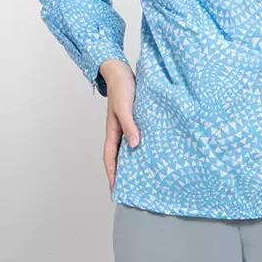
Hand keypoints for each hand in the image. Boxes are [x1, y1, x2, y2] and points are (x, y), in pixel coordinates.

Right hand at [100, 60, 140, 192]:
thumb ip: (129, 125)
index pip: (110, 158)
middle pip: (119, 157)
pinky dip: (140, 147)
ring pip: (128, 148)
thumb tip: (135, 145)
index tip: (116, 191)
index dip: (112, 175)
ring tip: (142, 176)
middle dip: (122, 174)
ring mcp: (125, 125)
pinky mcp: (134, 119)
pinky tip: (150, 151)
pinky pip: (136, 137)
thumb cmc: (121, 88)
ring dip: (132, 161)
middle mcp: (118, 131)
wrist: (121, 70)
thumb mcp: (125, 107)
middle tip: (130, 190)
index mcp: (112, 131)